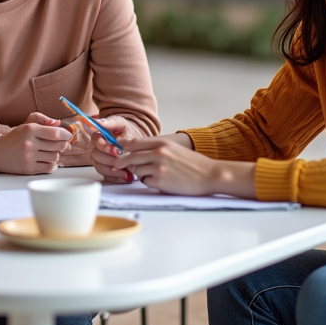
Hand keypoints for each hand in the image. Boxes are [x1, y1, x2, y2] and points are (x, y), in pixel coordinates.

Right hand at [0, 112, 72, 174]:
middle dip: (64, 145)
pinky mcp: (28, 169)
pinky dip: (52, 165)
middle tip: (63, 144)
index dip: (66, 134)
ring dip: (56, 154)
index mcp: (30, 130)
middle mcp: (30, 143)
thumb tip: (58, 123)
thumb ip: (42, 119)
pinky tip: (49, 161)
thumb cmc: (14, 137)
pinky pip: (49, 168)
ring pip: (54, 157)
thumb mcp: (26, 124)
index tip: (69, 136)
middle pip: (58, 146)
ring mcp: (29, 157)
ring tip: (52, 152)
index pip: (55, 133)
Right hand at [89, 115, 137, 183]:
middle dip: (110, 159)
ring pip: (99, 167)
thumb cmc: (127, 132)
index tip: (115, 150)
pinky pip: (106, 176)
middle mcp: (98, 149)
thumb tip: (98, 122)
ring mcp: (101, 161)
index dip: (103, 146)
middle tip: (122, 161)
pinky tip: (125, 175)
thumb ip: (110, 123)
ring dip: (112, 170)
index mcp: (100, 137)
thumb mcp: (122, 124)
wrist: (136, 143)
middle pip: (96, 156)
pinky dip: (116, 177)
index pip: (95, 140)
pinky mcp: (106, 170)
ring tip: (126, 171)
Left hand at [113, 134, 256, 197]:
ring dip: (139, 173)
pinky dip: (148, 182)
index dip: (122, 146)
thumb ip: (155, 148)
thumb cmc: (192, 163)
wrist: (209, 175)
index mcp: (162, 142)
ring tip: (153, 174)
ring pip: (136, 170)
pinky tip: (160, 181)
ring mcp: (158, 167)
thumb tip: (134, 151)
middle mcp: (158, 152)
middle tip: (117, 165)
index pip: (134, 142)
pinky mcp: (160, 181)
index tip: (116, 148)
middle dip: (122, 162)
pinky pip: (145, 181)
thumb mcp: (173, 148)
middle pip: (130, 156)